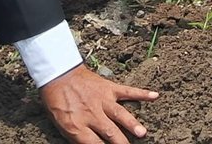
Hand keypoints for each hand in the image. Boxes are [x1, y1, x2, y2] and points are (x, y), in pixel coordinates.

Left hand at [39, 64, 157, 143]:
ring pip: (119, 114)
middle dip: (121, 143)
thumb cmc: (57, 102)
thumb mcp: (61, 125)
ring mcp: (102, 100)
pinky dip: (142, 93)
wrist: (58, 75)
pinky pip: (127, 91)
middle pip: (110, 133)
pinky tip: (154, 96)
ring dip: (131, 124)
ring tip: (142, 132)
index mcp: (78, 126)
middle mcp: (92, 114)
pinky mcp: (109, 88)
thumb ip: (78, 137)